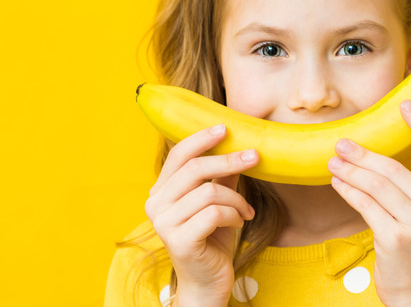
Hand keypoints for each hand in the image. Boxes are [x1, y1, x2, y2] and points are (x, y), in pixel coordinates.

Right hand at [144, 124, 258, 306]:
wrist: (207, 282)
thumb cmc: (212, 239)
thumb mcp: (218, 202)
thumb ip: (222, 177)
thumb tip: (239, 145)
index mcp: (161, 191)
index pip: (178, 155)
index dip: (202, 139)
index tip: (226, 128)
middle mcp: (156, 205)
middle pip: (196, 169)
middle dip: (229, 160)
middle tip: (255, 157)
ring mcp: (164, 224)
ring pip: (210, 192)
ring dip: (237, 199)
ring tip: (246, 211)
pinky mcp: (179, 241)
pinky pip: (215, 214)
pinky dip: (234, 215)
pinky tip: (239, 223)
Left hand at [327, 100, 410, 306]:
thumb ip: (407, 191)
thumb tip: (368, 159)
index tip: (406, 103)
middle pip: (392, 169)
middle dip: (363, 155)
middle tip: (341, 144)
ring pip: (376, 186)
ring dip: (350, 171)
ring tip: (332, 163)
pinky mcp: (396, 237)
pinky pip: (365, 205)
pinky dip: (348, 191)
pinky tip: (337, 183)